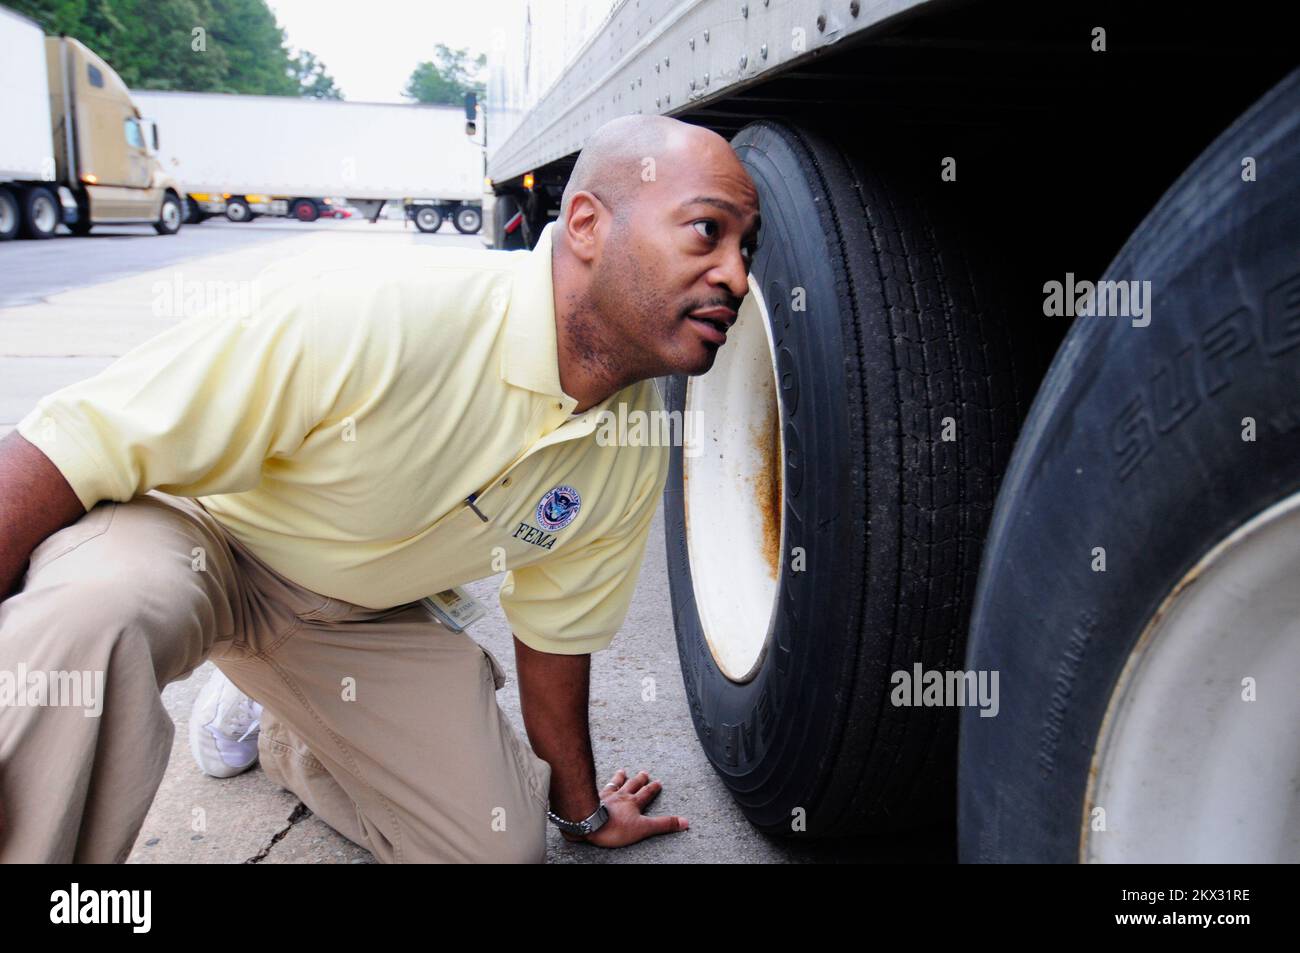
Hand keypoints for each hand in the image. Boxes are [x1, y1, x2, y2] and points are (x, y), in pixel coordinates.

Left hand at [561, 769, 688, 847]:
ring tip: (622, 771)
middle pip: (632, 785)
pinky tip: (596, 782)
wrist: (589, 822)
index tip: (658, 782)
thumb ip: (663, 825)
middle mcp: (620, 796)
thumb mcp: (644, 828)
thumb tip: (685, 822)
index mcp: (633, 803)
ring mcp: (605, 796)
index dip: (653, 788)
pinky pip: (597, 788)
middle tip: (643, 772)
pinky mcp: (592, 799)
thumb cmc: (616, 826)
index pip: (646, 793)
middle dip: (639, 780)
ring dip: (619, 778)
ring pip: (615, 784)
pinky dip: (601, 785)